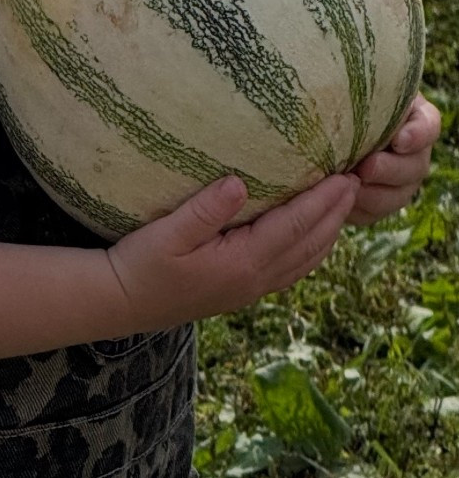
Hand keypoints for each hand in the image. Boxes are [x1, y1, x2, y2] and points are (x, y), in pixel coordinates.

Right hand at [105, 170, 359, 331]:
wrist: (119, 303)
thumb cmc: (138, 264)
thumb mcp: (165, 234)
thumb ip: (203, 210)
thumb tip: (238, 183)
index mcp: (240, 263)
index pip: (294, 227)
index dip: (324, 201)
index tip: (347, 175)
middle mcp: (252, 280)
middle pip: (308, 244)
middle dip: (336, 213)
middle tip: (358, 180)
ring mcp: (248, 290)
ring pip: (304, 261)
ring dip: (328, 233)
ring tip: (344, 204)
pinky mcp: (239, 292)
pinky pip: (289, 272)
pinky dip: (310, 252)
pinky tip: (313, 238)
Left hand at [347, 94, 441, 224]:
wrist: (326, 135)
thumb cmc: (344, 104)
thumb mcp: (355, 93)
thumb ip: (366, 98)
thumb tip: (351, 94)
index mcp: (415, 121)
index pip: (428, 127)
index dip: (417, 136)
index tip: (399, 140)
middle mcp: (413, 155)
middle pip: (414, 168)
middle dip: (389, 170)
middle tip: (364, 167)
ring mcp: (398, 184)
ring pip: (396, 197)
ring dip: (372, 195)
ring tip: (348, 186)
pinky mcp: (376, 205)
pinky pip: (372, 214)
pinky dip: (356, 209)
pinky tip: (338, 201)